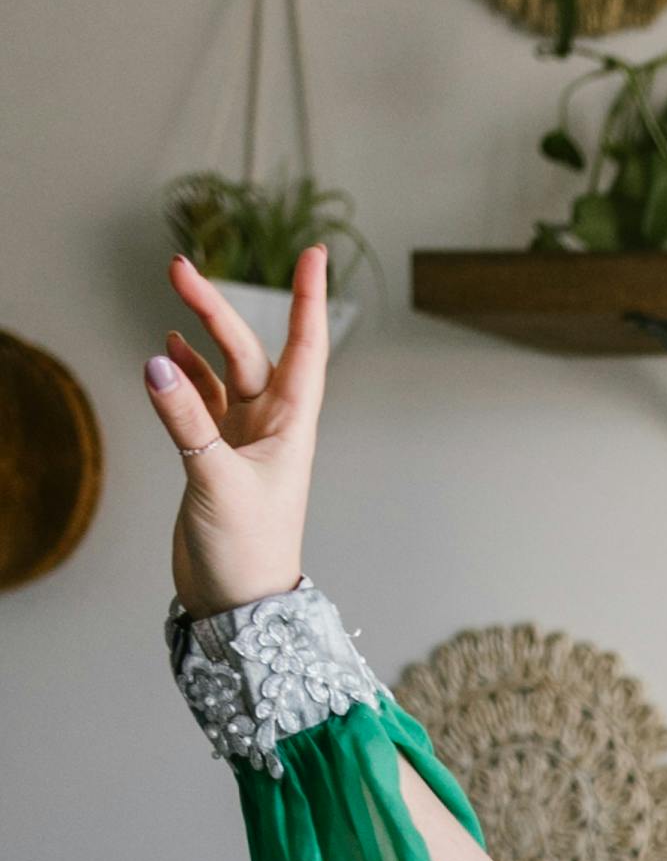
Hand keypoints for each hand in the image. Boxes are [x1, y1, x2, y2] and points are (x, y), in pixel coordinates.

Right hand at [143, 245, 329, 613]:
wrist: (239, 607)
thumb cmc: (247, 552)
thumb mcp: (215, 481)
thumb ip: (185, 422)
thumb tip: (157, 362)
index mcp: (292, 426)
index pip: (305, 348)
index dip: (309, 300)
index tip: (314, 253)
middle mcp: (272, 426)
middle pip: (248, 350)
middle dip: (216, 307)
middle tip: (177, 267)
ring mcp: (244, 440)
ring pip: (223, 371)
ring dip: (200, 334)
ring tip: (176, 291)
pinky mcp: (216, 458)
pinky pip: (203, 402)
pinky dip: (187, 375)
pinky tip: (172, 351)